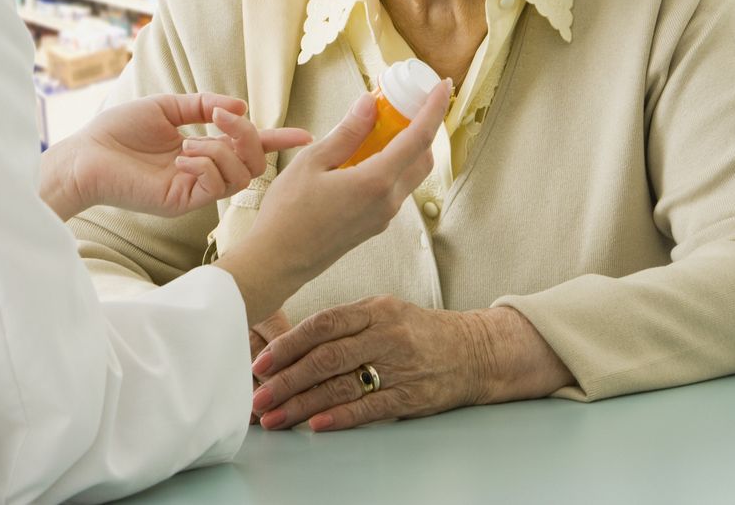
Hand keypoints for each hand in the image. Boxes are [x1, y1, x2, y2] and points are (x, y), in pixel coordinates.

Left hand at [45, 93, 311, 219]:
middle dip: (248, 135)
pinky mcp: (182, 202)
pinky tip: (184, 156)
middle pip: (252, 163)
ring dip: (224, 149)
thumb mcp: (167, 107)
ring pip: (240, 176)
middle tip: (223, 117)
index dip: (276, 140)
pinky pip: (217, 186)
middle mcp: (203, 173)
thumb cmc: (118, 131)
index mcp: (201, 150)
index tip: (304, 133)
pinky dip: (209, 164)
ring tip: (192, 141)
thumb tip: (240, 106)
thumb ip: (203, 105)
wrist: (85, 154)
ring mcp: (194, 190)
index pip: (246, 148)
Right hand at [214, 81, 451, 324]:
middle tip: (407, 103)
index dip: (434, 109)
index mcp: (376, 182)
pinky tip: (366, 154)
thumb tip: (369, 105)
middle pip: (423, 158)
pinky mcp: (374, 224)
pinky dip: (392, 166)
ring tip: (384, 125)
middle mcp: (388, 201)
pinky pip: (395, 189)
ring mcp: (383, 216)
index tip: (442, 86)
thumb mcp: (312, 162)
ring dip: (407, 148)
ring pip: (410, 175)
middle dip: (423, 127)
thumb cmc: (288, 213)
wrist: (278, 261)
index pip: (418, 138)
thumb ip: (346, 133)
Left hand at [249, 298, 573, 431]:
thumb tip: (293, 344)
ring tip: (276, 417)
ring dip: (303, 404)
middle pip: (326, 358)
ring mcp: (399, 366)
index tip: (261, 362)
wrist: (475, 351)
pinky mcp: (412, 397)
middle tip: (258, 395)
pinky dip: (341, 417)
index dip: (288, 344)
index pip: (322, 324)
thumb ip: (345, 323)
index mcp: (374, 310)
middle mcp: (385, 335)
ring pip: (342, 385)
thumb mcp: (385, 311)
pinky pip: (371, 407)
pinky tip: (317, 425)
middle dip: (287, 379)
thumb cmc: (419, 332)